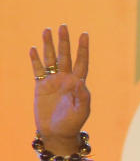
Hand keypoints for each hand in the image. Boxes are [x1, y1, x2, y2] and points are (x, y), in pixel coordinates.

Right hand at [29, 25, 89, 160]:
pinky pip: (37, 70)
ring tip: (47, 30)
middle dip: (64, 42)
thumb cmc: (72, 125)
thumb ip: (83, 98)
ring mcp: (53, 82)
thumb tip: (81, 83)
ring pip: (51, 59)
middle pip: (65, 56)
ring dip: (49, 45)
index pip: (81, 62)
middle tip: (63, 26)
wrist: (57, 134)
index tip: (84, 35)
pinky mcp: (40, 87)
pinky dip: (35, 60)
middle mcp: (66, 80)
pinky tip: (33, 49)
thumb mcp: (81, 112)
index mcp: (78, 84)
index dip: (83, 49)